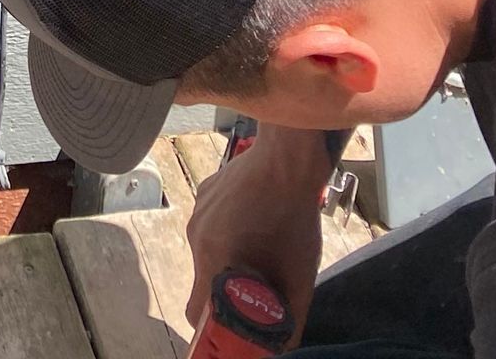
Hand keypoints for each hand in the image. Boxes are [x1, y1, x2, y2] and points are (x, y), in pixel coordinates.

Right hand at [183, 127, 331, 342]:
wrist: (289, 157)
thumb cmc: (294, 217)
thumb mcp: (300, 278)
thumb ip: (289, 320)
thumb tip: (280, 347)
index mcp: (213, 258)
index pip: (195, 311)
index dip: (212, 327)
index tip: (234, 328)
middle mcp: (197, 235)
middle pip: (205, 280)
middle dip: (229, 289)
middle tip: (259, 286)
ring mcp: (198, 209)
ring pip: (210, 250)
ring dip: (231, 257)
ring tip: (263, 246)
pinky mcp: (205, 191)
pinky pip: (213, 224)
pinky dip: (231, 231)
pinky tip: (257, 219)